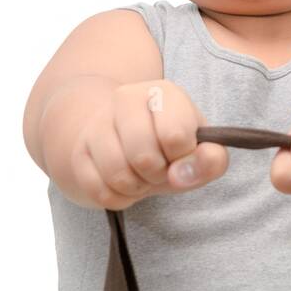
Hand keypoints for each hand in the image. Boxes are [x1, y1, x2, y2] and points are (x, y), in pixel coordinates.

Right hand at [70, 80, 229, 209]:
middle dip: (158, 174)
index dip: (183, 157)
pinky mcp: (79, 151)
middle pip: (143, 157)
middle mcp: (125, 98)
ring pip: (117, 175)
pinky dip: (118, 198)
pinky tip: (124, 184)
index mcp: (163, 93)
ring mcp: (97, 123)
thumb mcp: (200, 151)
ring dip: (137, 187)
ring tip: (142, 175)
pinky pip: (99, 190)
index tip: (180, 153)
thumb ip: (211, 161)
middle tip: (160, 168)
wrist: (127, 143)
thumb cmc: (170, 146)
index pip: (175, 136)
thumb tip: (182, 174)